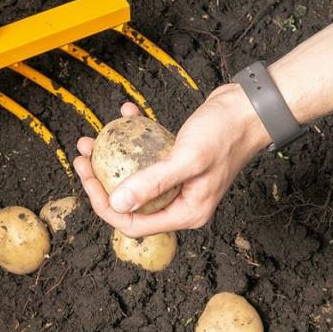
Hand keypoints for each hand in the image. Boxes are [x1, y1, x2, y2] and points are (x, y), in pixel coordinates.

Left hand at [73, 84, 269, 236]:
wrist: (249, 109)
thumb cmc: (225, 134)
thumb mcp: (187, 160)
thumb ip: (152, 184)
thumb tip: (118, 204)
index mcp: (185, 212)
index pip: (134, 222)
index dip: (104, 204)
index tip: (87, 177)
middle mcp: (180, 201)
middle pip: (130, 199)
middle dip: (101, 179)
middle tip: (83, 156)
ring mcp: (178, 181)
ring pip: (134, 175)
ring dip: (111, 157)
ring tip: (92, 138)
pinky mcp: (176, 160)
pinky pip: (147, 153)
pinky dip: (134, 135)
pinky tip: (126, 114)